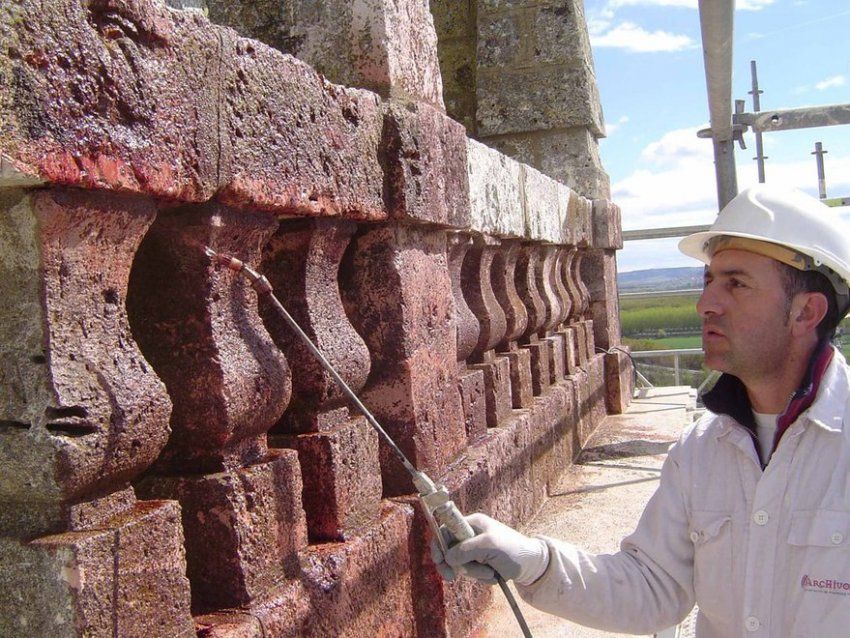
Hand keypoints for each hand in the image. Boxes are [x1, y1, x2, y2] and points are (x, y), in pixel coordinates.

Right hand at [429, 513, 548, 585]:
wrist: (532, 566)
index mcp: (472, 523)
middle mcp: (472, 535)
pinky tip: (493, 575)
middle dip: (457, 564)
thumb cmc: (513, 550)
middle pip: (450, 550)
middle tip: (454, 578)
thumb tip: (447, 558)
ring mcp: (476, 549)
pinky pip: (470, 573)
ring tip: (490, 573)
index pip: (446, 530)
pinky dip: (479, 577)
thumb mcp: (489, 546)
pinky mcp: (480, 563)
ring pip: (460, 564)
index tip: (439, 560)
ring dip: (473, 572)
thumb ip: (466, 549)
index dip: (439, 544)